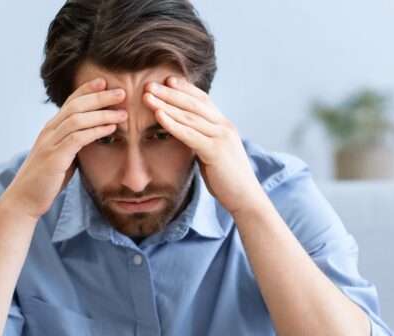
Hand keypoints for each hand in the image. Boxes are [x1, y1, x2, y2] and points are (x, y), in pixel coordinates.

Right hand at [2, 78, 126, 218]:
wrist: (25, 199)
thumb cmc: (46, 179)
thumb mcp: (62, 156)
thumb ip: (75, 144)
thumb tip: (94, 137)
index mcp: (51, 129)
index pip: (70, 102)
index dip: (87, 89)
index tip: (105, 81)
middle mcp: (49, 131)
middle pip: (76, 105)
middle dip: (100, 96)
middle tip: (121, 91)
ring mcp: (50, 143)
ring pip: (77, 119)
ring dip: (102, 113)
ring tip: (123, 112)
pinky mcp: (54, 157)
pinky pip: (77, 138)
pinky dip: (96, 131)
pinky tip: (111, 128)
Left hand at [143, 76, 266, 215]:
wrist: (245, 198)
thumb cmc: (227, 179)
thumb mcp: (213, 154)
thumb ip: (202, 141)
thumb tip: (186, 135)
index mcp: (224, 126)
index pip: (203, 100)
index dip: (185, 89)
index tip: (167, 80)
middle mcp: (224, 127)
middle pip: (194, 103)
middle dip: (170, 92)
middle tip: (149, 84)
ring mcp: (221, 137)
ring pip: (189, 116)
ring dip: (166, 104)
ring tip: (147, 96)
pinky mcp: (216, 150)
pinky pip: (190, 134)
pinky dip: (172, 124)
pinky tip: (158, 115)